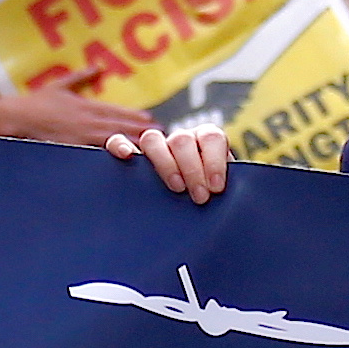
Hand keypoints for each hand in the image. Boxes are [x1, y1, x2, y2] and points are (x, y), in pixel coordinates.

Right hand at [0, 86, 159, 147]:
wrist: (17, 116)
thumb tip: (97, 67)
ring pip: (113, 138)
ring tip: (151, 147)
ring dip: (133, 141)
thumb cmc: (35, 103)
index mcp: (86, 105)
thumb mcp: (59, 86)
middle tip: (161, 135)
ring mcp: (81, 133)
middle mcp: (87, 118)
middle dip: (141, 130)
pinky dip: (112, 153)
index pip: (116, 111)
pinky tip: (125, 158)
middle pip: (120, 125)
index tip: (151, 119)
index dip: (134, 116)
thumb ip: (80, 77)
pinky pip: (97, 152)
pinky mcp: (74, 146)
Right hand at [106, 127, 232, 204]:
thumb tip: (231, 199)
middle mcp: (180, 140)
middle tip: (199, 197)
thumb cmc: (211, 203)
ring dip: (164, 163)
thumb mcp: (225, 195)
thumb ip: (230, 191)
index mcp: (206, 142)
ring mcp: (154, 147)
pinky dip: (119, 145)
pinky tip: (126, 156)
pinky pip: (117, 141)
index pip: (211, 137)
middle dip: (192, 169)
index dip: (214, 160)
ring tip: (175, 188)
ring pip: (152, 139)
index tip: (216, 187)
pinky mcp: (130, 156)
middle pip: (182, 140)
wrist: (193, 210)